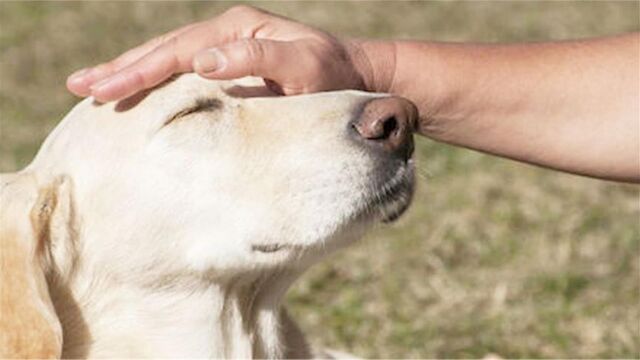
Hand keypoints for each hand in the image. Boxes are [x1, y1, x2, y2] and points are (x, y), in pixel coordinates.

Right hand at [66, 6, 376, 101]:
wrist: (357, 76)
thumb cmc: (334, 77)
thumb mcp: (305, 65)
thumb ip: (259, 58)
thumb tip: (201, 61)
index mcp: (238, 30)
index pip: (177, 50)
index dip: (138, 70)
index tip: (103, 88)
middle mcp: (227, 33)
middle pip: (164, 50)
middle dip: (121, 69)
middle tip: (79, 86)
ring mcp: (228, 47)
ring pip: (169, 59)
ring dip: (131, 73)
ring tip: (93, 87)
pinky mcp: (233, 65)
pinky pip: (185, 73)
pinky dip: (156, 82)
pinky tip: (138, 92)